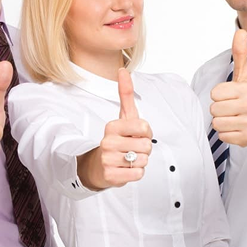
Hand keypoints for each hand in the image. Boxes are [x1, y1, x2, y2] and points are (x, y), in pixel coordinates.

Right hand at [77, 68, 152, 189]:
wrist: (99, 166)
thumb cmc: (116, 139)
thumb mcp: (123, 117)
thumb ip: (126, 93)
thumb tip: (123, 70)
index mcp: (112, 126)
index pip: (145, 128)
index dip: (146, 134)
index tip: (135, 135)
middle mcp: (107, 142)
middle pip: (147, 146)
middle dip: (143, 149)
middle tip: (131, 149)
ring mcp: (108, 159)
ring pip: (143, 160)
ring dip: (140, 162)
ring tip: (128, 159)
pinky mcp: (111, 176)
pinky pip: (138, 174)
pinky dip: (136, 173)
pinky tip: (125, 169)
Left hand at [210, 29, 246, 145]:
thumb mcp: (245, 75)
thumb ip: (240, 54)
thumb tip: (240, 31)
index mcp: (246, 90)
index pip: (214, 94)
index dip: (219, 96)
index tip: (230, 96)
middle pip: (214, 110)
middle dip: (220, 110)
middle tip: (232, 108)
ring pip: (217, 124)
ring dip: (222, 122)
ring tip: (234, 118)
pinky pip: (223, 136)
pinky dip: (227, 134)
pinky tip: (238, 128)